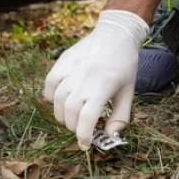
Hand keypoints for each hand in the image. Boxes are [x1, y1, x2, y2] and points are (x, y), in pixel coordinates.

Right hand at [44, 10, 148, 149]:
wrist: (115, 34)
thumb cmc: (124, 65)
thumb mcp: (128, 92)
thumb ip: (121, 117)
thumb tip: (108, 136)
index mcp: (104, 86)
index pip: (87, 117)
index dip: (83, 135)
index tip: (85, 143)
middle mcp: (85, 77)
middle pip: (70, 111)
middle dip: (73, 127)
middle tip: (80, 128)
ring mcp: (71, 68)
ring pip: (57, 99)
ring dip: (61, 115)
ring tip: (71, 117)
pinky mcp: (62, 60)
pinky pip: (49, 84)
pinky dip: (51, 96)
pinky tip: (61, 100)